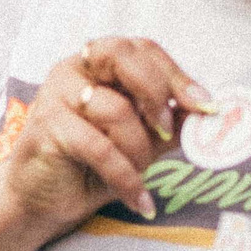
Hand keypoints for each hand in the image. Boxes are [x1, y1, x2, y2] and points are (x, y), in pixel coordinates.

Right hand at [2, 37, 204, 231]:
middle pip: (121, 55)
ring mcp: (56, 95)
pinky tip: (139, 200)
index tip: (205, 105)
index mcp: (97, 64)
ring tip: (140, 176)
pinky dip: (126, 177)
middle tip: (165, 129)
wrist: (43, 200)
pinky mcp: (47, 127)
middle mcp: (74, 70)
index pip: (141, 49)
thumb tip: (206, 114)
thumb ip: (168, 123)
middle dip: (155, 91)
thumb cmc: (90, 165)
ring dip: (138, 150)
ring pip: (116, 109)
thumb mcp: (140, 142)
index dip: (175, 74)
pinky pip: (100, 148)